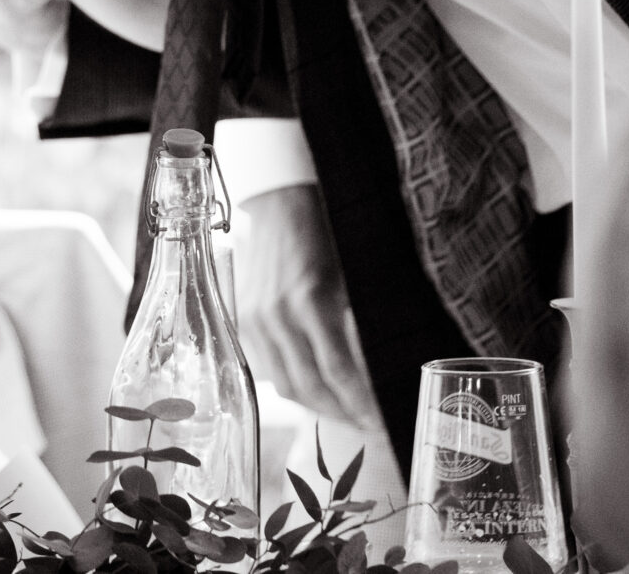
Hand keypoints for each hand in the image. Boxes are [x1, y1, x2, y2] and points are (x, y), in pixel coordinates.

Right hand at [236, 184, 382, 430]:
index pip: (339, 373)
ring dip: (318, 406)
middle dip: (344, 413)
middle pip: (312, 387)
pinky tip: (315, 391)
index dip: (361, 403)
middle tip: (370, 425)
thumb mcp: (354, 276)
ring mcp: (256, 319)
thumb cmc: (329, 233)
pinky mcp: (244, 319)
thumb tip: (384, 369)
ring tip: (345, 414)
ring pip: (287, 384)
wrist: (283, 202)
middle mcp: (279, 316)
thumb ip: (363, 323)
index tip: (381, 419)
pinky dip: (293, 385)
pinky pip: (268, 367)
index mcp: (312, 301)